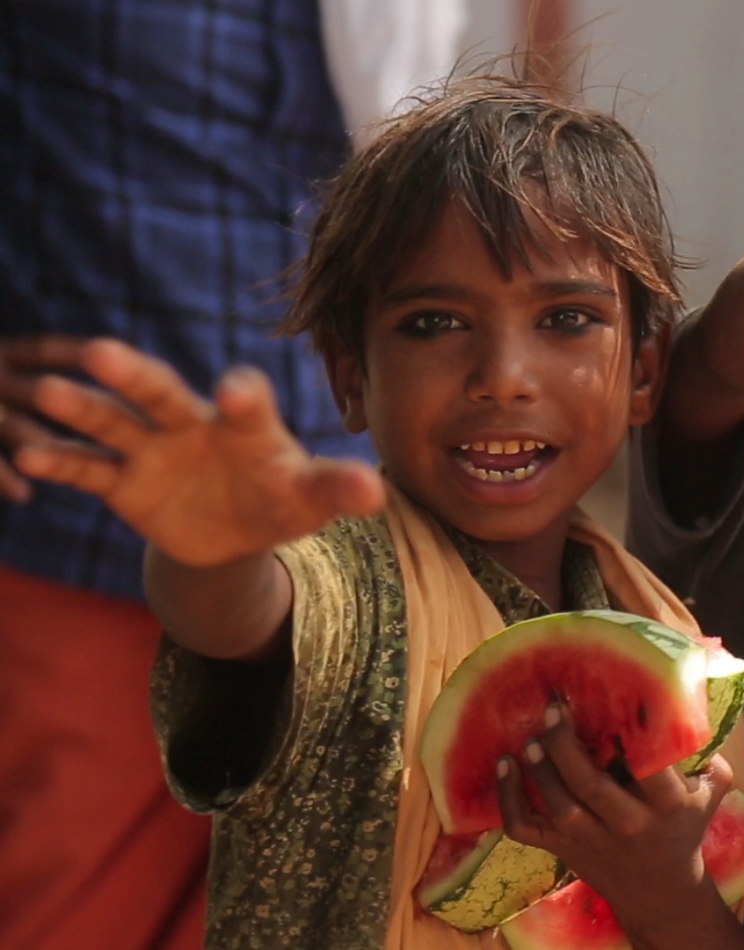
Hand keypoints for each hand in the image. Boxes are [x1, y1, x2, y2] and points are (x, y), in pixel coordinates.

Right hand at [15, 338, 382, 566]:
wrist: (237, 529)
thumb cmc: (282, 498)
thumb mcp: (310, 499)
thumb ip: (336, 490)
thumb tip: (376, 494)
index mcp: (247, 424)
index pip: (246, 400)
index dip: (244, 395)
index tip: (237, 392)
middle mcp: (193, 424)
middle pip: (161, 393)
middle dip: (135, 375)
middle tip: (102, 351)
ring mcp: (153, 450)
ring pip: (114, 422)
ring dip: (82, 408)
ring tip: (49, 391)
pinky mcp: (124, 482)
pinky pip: (89, 469)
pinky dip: (62, 463)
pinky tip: (29, 457)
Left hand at [498, 702, 737, 947]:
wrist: (661, 892)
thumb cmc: (683, 830)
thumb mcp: (709, 796)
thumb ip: (712, 759)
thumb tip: (696, 710)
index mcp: (667, 805)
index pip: (651, 769)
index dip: (632, 737)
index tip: (617, 701)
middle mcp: (627, 823)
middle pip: (590, 785)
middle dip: (566, 745)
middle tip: (554, 711)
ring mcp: (591, 840)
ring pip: (559, 806)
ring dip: (540, 770)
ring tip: (533, 737)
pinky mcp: (563, 849)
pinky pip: (526, 829)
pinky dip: (508, 799)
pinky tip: (504, 766)